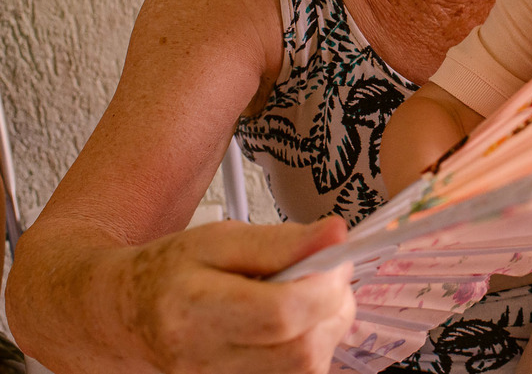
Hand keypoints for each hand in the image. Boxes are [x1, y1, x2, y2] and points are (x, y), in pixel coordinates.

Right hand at [128, 216, 354, 373]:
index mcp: (194, 310)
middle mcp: (204, 361)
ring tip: (307, 299)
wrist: (128, 317)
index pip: (282, 313)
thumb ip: (280, 241)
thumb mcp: (219, 239)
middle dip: (334, 308)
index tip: (335, 259)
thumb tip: (337, 236)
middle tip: (328, 277)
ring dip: (326, 330)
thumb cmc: (172, 272)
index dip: (325, 285)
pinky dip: (310, 350)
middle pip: (303, 351)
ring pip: (307, 370)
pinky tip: (296, 327)